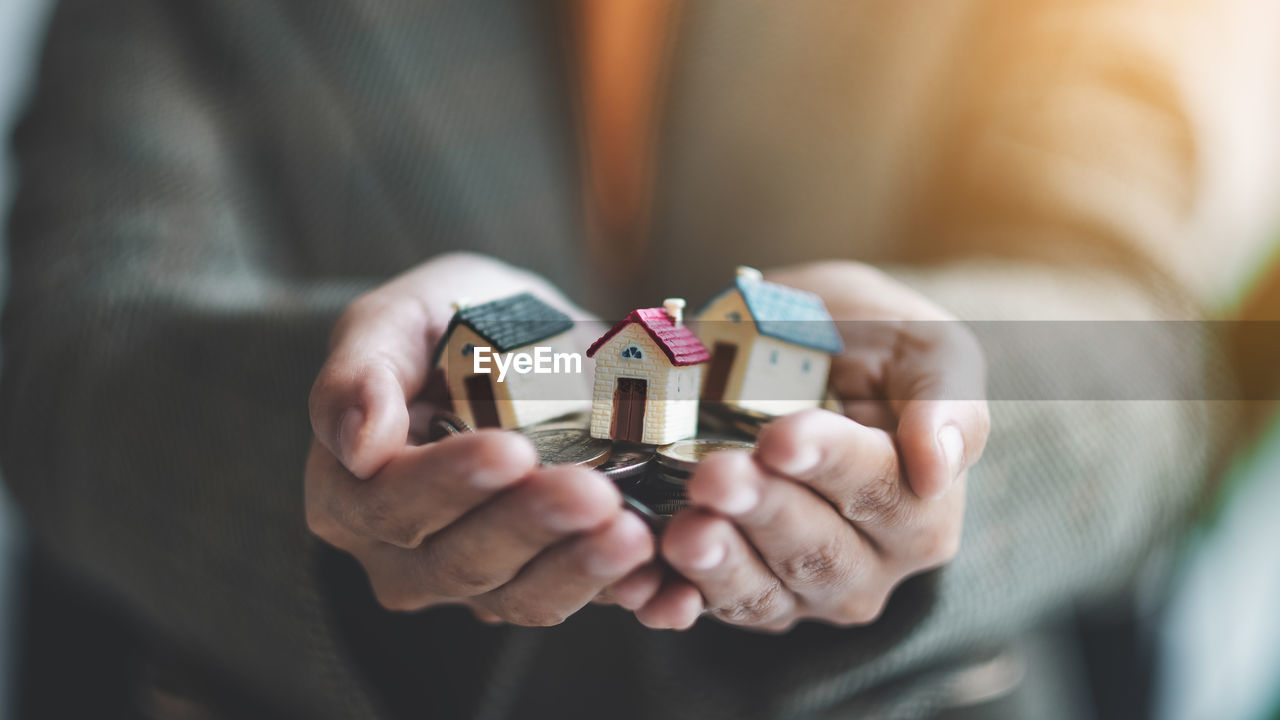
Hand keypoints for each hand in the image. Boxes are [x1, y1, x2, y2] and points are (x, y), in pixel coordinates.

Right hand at [305, 253, 652, 623]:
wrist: (520, 344)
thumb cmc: (445, 324)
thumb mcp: (395, 317)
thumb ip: (359, 372)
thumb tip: (359, 444)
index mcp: (350, 494)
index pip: (393, 503)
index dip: (450, 483)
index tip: (511, 449)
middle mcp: (402, 555)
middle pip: (462, 560)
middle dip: (532, 527)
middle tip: (593, 493)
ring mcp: (473, 582)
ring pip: (521, 595)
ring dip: (580, 569)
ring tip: (633, 534)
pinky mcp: (540, 583)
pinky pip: (578, 601)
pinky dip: (619, 592)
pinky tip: (658, 576)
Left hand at [613, 261, 988, 629]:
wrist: (804, 354)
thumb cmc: (874, 346)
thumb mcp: (926, 348)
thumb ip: (944, 400)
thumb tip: (936, 467)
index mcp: (921, 506)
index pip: (880, 490)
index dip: (829, 464)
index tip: (781, 437)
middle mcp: (868, 562)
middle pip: (816, 549)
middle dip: (763, 511)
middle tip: (715, 475)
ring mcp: (801, 589)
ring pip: (762, 591)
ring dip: (718, 565)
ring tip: (683, 532)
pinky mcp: (739, 595)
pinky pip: (705, 606)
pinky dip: (672, 601)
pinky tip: (647, 589)